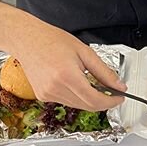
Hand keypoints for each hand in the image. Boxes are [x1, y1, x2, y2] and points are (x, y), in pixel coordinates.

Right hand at [11, 18, 125, 110]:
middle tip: (112, 93)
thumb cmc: (52, 40)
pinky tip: (76, 84)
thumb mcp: (85, 52)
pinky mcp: (43, 96)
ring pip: (79, 106)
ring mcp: (48, 94)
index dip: (111, 102)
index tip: (120, 98)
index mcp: (67, 77)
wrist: (26, 39)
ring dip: (90, 100)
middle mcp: (56, 88)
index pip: (96, 100)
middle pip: (89, 106)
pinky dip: (77, 97)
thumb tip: (120, 86)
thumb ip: (105, 72)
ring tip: (92, 84)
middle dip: (104, 102)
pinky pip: (67, 102)